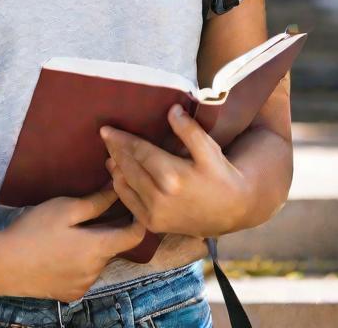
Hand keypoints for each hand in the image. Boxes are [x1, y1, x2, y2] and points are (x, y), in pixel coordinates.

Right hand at [0, 183, 147, 301]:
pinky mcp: (70, 293)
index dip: (139, 217)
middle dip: (111, 227)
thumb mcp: (65, 209)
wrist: (2, 264)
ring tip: (75, 228)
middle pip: (115, 246)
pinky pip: (86, 273)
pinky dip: (82, 260)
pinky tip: (63, 249)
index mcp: (98, 249)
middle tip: (98, 208)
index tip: (133, 201)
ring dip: (95, 244)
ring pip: (100, 260)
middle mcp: (96, 272)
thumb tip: (119, 188)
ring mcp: (83, 286)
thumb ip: (96, 202)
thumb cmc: (34, 230)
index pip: (135, 235)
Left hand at [100, 105, 248, 237]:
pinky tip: (119, 175)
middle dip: (115, 151)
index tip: (106, 129)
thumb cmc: (220, 175)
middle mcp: (159, 198)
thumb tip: (172, 110)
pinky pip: (128, 203)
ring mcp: (154, 214)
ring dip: (115, 168)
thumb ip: (189, 130)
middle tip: (106, 136)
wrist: (232, 212)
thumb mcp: (209, 150)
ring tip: (111, 154)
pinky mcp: (153, 225)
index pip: (138, 152)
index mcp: (173, 177)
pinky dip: (120, 187)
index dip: (120, 139)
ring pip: (124, 185)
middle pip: (127, 167)